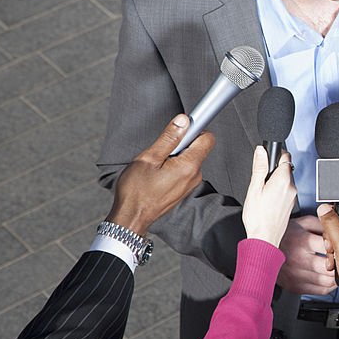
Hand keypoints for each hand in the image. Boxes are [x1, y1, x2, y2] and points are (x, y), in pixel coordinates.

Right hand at [109, 114, 214, 235]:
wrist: (132, 217)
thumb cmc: (136, 191)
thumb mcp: (149, 158)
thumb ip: (169, 138)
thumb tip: (183, 121)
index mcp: (189, 166)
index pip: (207, 138)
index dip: (195, 129)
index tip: (181, 128)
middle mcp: (195, 175)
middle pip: (198, 147)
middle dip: (181, 143)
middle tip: (161, 152)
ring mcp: (191, 183)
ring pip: (189, 158)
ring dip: (176, 156)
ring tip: (157, 166)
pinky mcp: (184, 188)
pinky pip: (185, 169)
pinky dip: (174, 166)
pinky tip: (158, 174)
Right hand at [242, 149, 296, 246]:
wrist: (264, 238)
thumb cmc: (258, 217)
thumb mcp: (254, 188)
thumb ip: (259, 168)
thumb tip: (261, 151)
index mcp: (283, 180)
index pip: (285, 156)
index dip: (276, 154)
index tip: (268, 158)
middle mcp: (291, 187)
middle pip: (285, 168)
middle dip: (274, 170)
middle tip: (261, 180)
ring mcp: (293, 196)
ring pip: (286, 180)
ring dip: (276, 181)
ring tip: (263, 192)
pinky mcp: (291, 204)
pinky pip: (286, 191)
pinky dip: (278, 191)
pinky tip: (268, 200)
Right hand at [276, 215, 336, 294]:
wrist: (262, 248)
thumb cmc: (284, 234)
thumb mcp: (303, 222)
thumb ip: (321, 224)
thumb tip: (338, 226)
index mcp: (302, 241)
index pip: (330, 247)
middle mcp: (299, 259)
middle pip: (329, 267)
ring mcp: (296, 274)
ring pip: (326, 281)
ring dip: (336, 277)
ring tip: (338, 270)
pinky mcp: (294, 285)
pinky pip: (318, 290)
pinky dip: (328, 286)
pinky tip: (329, 278)